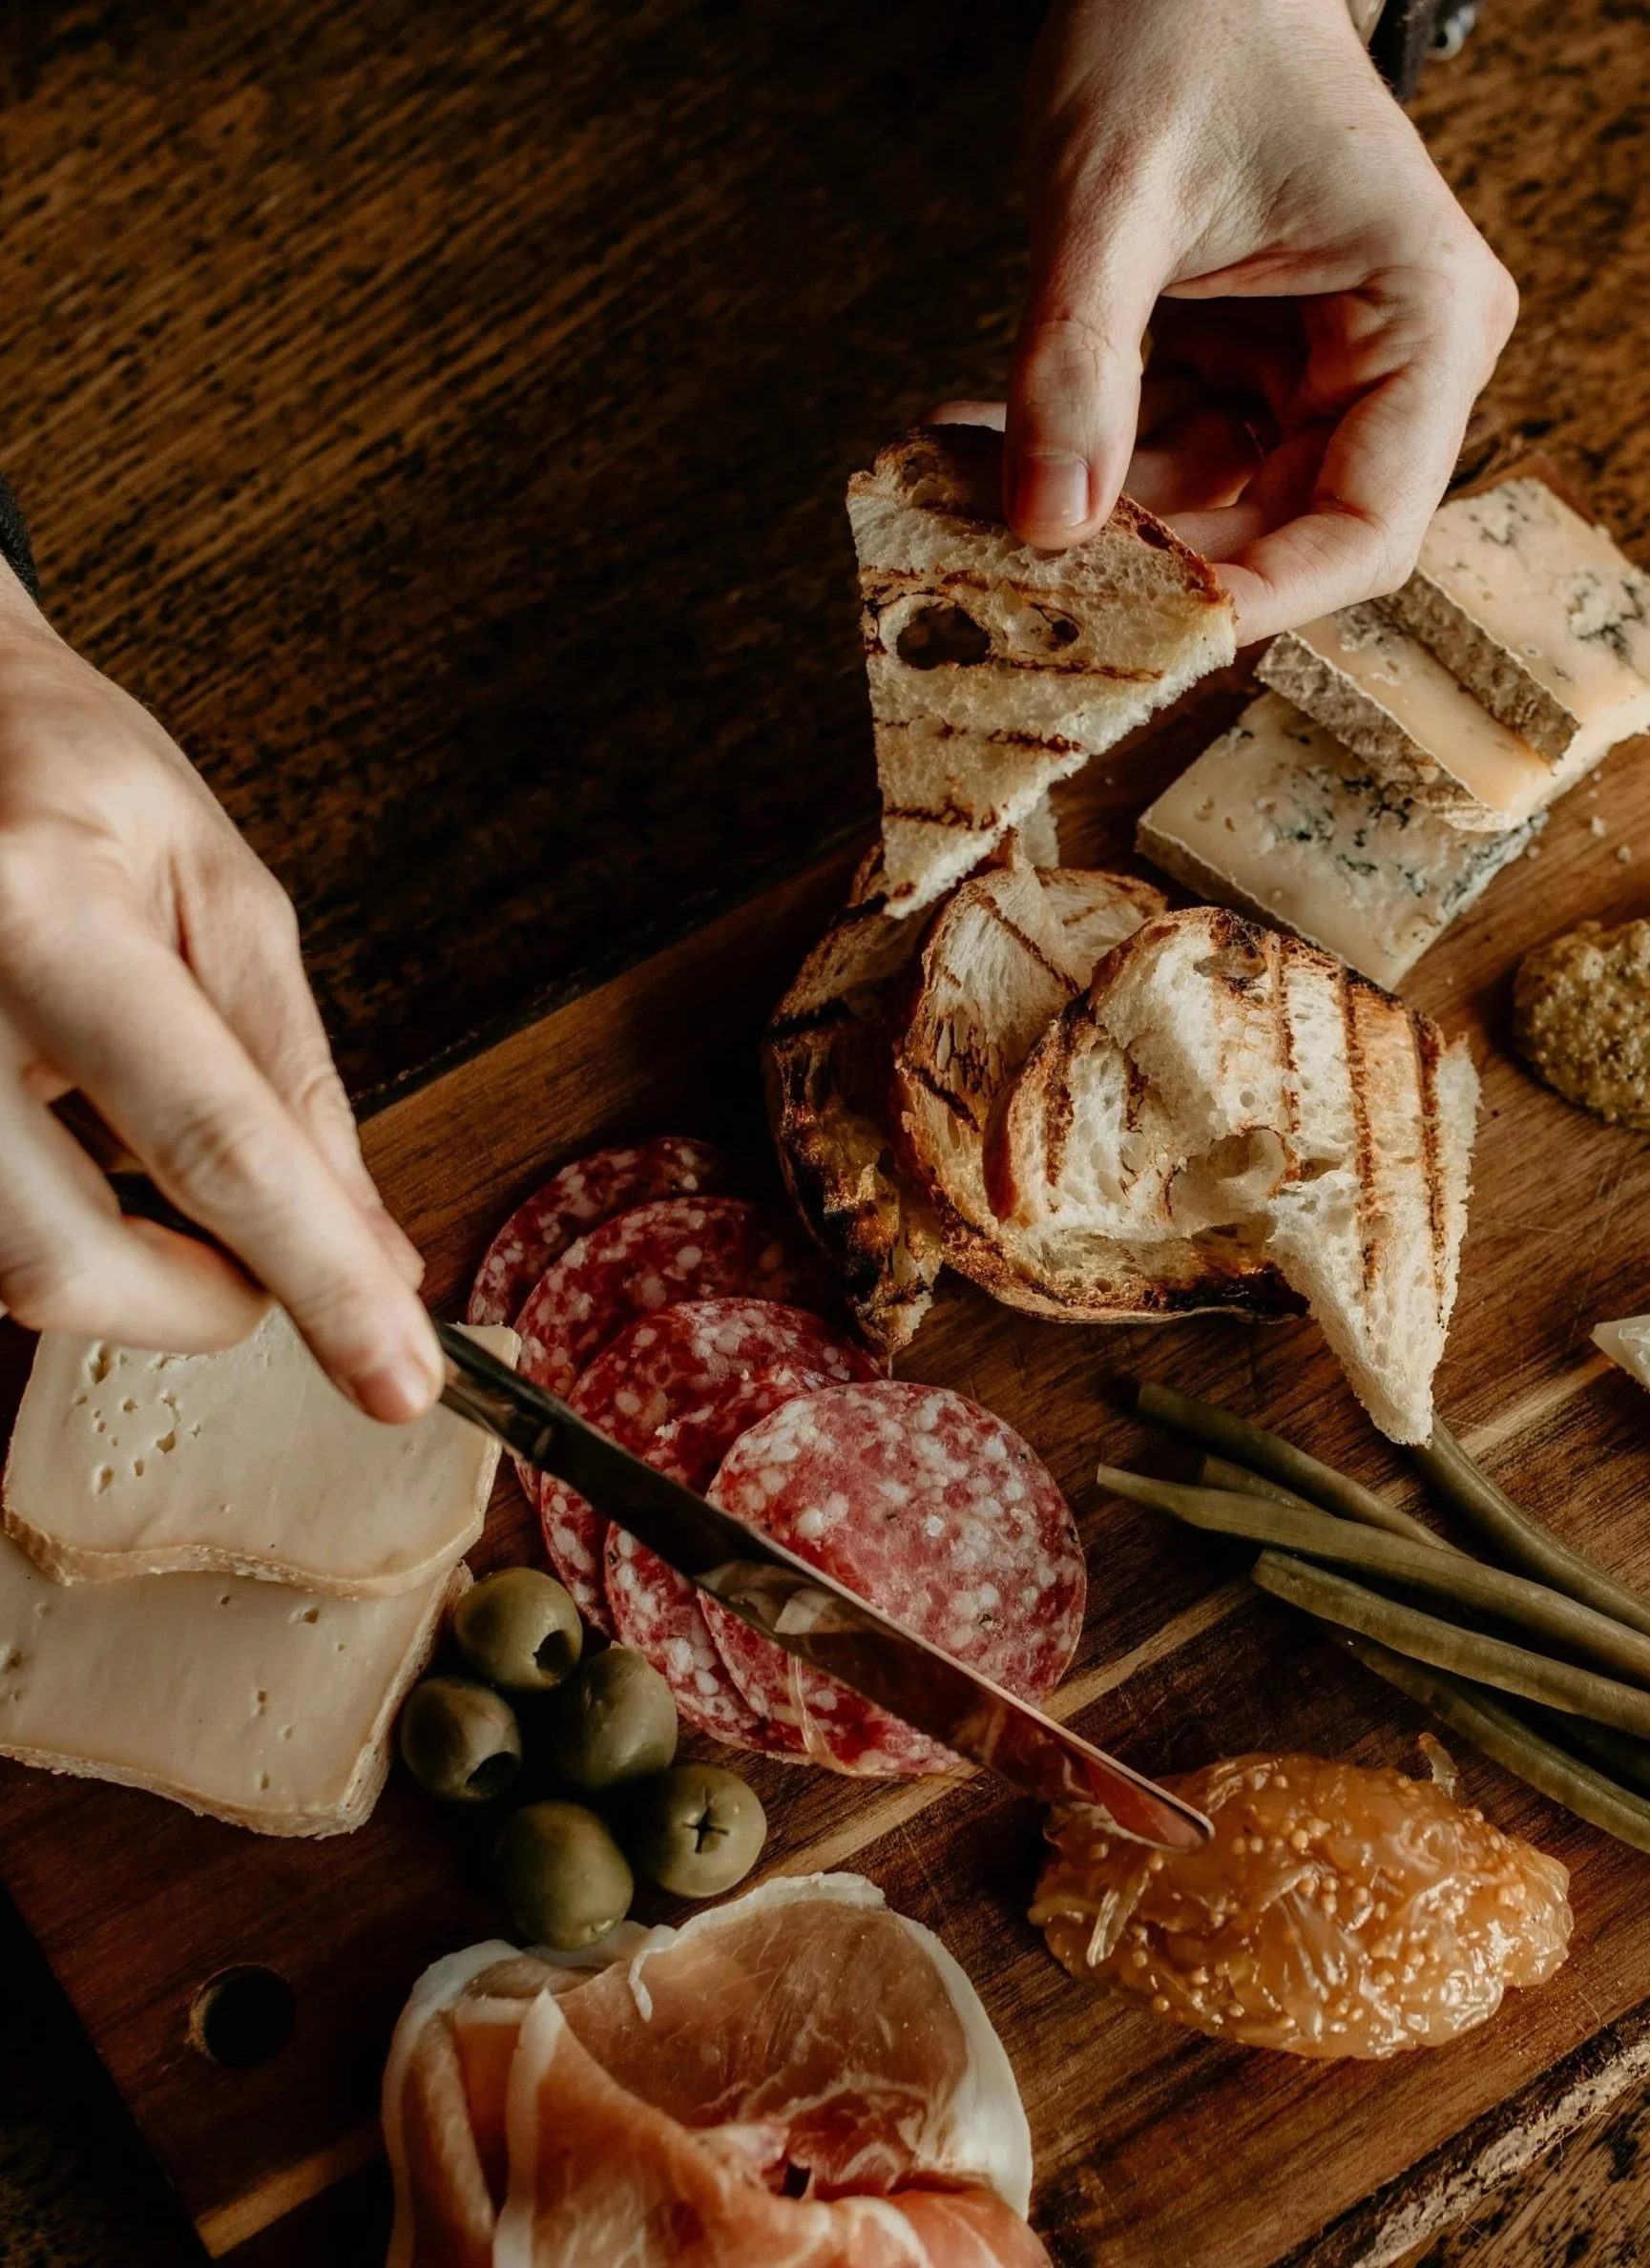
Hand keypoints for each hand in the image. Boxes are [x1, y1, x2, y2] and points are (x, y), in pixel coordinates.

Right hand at [0, 565, 442, 1420]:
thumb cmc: (67, 775)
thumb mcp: (218, 888)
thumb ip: (293, 1075)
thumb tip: (367, 1245)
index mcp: (41, 908)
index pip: (214, 1143)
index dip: (318, 1281)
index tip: (401, 1382)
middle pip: (65, 1259)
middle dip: (200, 1305)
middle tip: (273, 1271)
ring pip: (7, 1270)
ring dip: (128, 1265)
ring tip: (167, 1158)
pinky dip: (63, 1228)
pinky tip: (92, 1149)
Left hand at [993, 0, 1517, 639]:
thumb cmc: (1179, 23)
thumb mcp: (1110, 197)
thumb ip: (1077, 363)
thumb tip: (1046, 524)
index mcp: (1420, 316)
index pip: (1368, 525)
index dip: (1264, 598)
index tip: (1152, 635)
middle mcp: (1390, 357)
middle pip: (1287, 531)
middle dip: (1160, 562)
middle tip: (1031, 580)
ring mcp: (1317, 368)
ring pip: (1216, 508)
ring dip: (1102, 520)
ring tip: (974, 499)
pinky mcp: (1250, 367)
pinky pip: (1171, 457)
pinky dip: (1088, 464)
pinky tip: (990, 449)